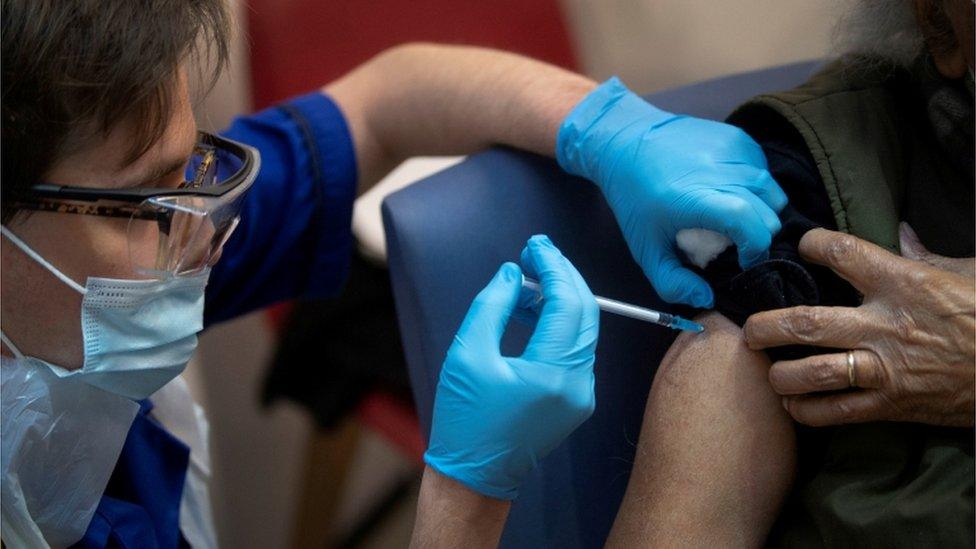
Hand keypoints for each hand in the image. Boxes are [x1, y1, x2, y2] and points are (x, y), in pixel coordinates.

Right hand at [424, 235, 598, 498]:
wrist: (475, 477)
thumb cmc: (465, 421)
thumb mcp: (467, 355)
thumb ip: (492, 306)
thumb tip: (512, 274)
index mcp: (554, 374)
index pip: (569, 304)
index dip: (553, 268)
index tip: (534, 246)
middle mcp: (578, 384)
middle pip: (585, 312)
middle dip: (562, 277)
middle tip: (535, 253)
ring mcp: (581, 394)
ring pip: (581, 329)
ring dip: (559, 299)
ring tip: (525, 283)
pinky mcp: (575, 399)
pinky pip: (574, 348)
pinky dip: (557, 323)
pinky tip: (531, 312)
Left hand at [556, 77, 786, 307]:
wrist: (627, 142)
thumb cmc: (634, 199)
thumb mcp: (645, 249)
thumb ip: (672, 282)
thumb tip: (707, 298)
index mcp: (696, 198)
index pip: (750, 223)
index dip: (755, 248)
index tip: (743, 260)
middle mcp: (720, 170)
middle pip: (769, 211)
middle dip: (759, 235)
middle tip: (734, 243)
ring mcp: (732, 150)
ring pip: (773, 191)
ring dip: (762, 211)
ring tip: (733, 219)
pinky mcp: (737, 137)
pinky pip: (764, 169)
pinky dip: (756, 187)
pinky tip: (730, 191)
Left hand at [743, 228, 974, 426]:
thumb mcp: (966, 275)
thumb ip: (923, 255)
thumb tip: (899, 230)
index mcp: (903, 284)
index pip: (842, 252)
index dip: (814, 244)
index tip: (803, 246)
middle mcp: (884, 326)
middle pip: (805, 323)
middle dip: (766, 326)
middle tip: (749, 329)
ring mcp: (884, 369)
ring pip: (811, 373)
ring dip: (779, 374)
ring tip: (767, 370)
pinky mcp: (889, 405)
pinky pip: (834, 413)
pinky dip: (806, 412)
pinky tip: (792, 405)